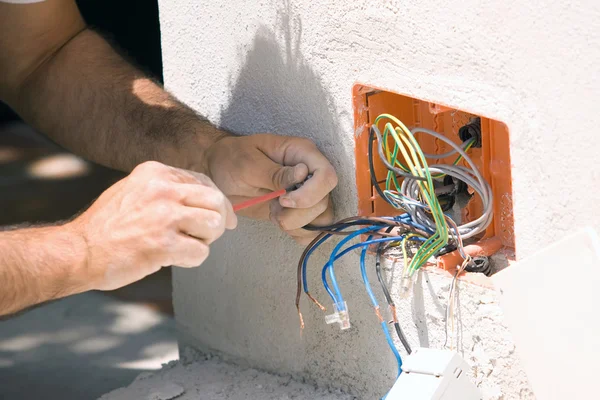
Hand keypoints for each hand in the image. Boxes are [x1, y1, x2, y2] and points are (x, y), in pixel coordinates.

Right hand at [69, 161, 236, 290]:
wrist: (80, 251)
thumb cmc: (108, 226)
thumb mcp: (135, 191)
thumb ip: (167, 190)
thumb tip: (206, 198)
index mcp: (156, 172)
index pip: (204, 183)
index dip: (216, 203)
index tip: (221, 217)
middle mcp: (163, 189)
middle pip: (217, 201)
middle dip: (218, 220)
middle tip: (208, 235)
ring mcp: (164, 216)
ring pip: (214, 225)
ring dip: (204, 241)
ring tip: (183, 246)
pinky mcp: (164, 244)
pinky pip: (201, 253)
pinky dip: (192, 260)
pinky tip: (172, 259)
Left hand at [205, 134, 337, 243]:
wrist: (219, 171)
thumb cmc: (231, 159)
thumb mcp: (247, 163)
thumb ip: (275, 172)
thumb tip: (303, 173)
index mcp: (301, 153)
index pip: (326, 176)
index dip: (310, 194)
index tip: (283, 200)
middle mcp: (309, 173)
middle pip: (324, 201)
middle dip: (299, 213)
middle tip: (273, 209)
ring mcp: (305, 192)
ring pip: (321, 217)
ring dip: (297, 223)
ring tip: (274, 214)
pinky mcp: (297, 210)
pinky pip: (312, 229)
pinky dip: (298, 232)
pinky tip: (280, 222)